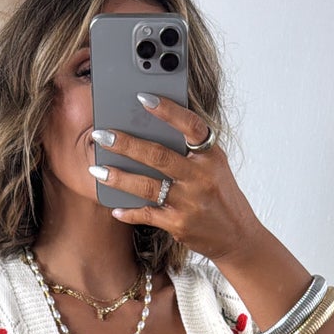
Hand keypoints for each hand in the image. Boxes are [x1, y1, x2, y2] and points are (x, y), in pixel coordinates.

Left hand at [90, 91, 260, 266]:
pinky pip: (147, 214)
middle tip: (101, 135)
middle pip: (158, 156)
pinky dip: (129, 212)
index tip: (143, 97)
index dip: (167, 111)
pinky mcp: (179, 224)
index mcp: (210, 156)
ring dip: (118, 177)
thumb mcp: (214, 165)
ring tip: (97, 169)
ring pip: (147, 186)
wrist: (237, 236)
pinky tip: (115, 207)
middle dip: (126, 144)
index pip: (190, 126)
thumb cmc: (220, 195)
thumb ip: (190, 149)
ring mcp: (189, 202)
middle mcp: (201, 177)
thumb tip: (150, 130)